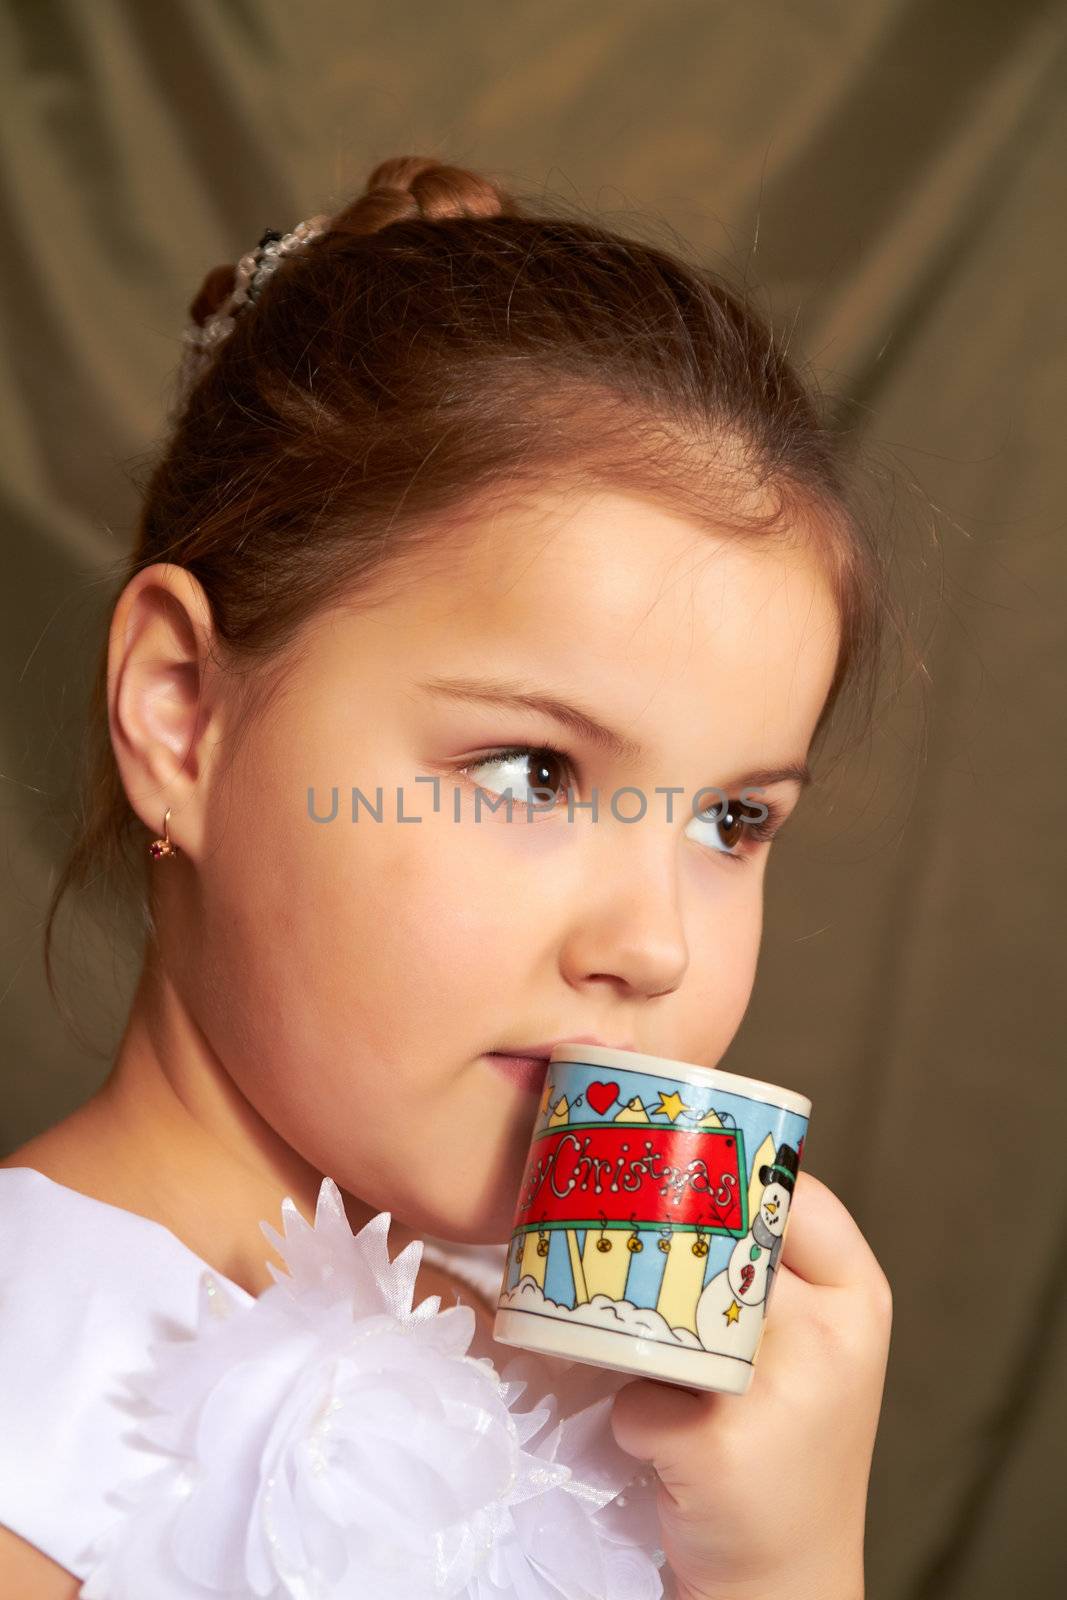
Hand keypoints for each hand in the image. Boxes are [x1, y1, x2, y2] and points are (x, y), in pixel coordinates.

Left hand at [609, 1172, 891, 1599]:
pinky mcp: (721, 1448)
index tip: (692, 1181)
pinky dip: (632, 1418)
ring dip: (638, 1339)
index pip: (798, 1196)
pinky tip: (660, 1443)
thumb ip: (775, 1273)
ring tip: (642, 1361)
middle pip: (720, 1244)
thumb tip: (675, 1175)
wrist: (790, 1573)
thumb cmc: (790, 1439)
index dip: (738, 1181)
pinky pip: (637, 1397)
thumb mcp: (816, 1346)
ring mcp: (779, 1392)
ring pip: (666, 1314)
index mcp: (859, 1301)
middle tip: (631, 1253)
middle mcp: (830, 1337)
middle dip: (666, 1253)